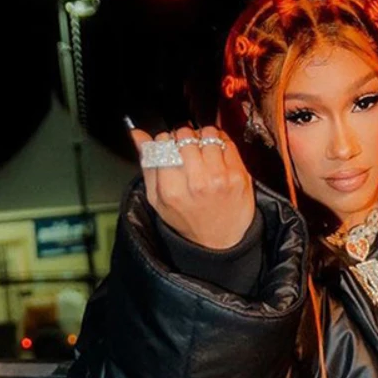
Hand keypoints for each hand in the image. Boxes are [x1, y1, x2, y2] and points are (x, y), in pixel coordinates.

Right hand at [128, 124, 255, 249]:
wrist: (220, 242)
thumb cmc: (187, 221)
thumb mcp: (158, 200)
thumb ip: (148, 165)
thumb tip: (138, 135)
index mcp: (172, 189)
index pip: (164, 143)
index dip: (166, 141)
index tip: (170, 147)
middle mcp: (197, 183)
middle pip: (185, 136)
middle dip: (185, 138)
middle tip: (188, 150)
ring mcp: (220, 178)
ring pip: (208, 134)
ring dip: (204, 138)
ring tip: (203, 153)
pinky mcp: (239, 176)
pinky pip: (228, 143)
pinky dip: (222, 143)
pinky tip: (218, 156)